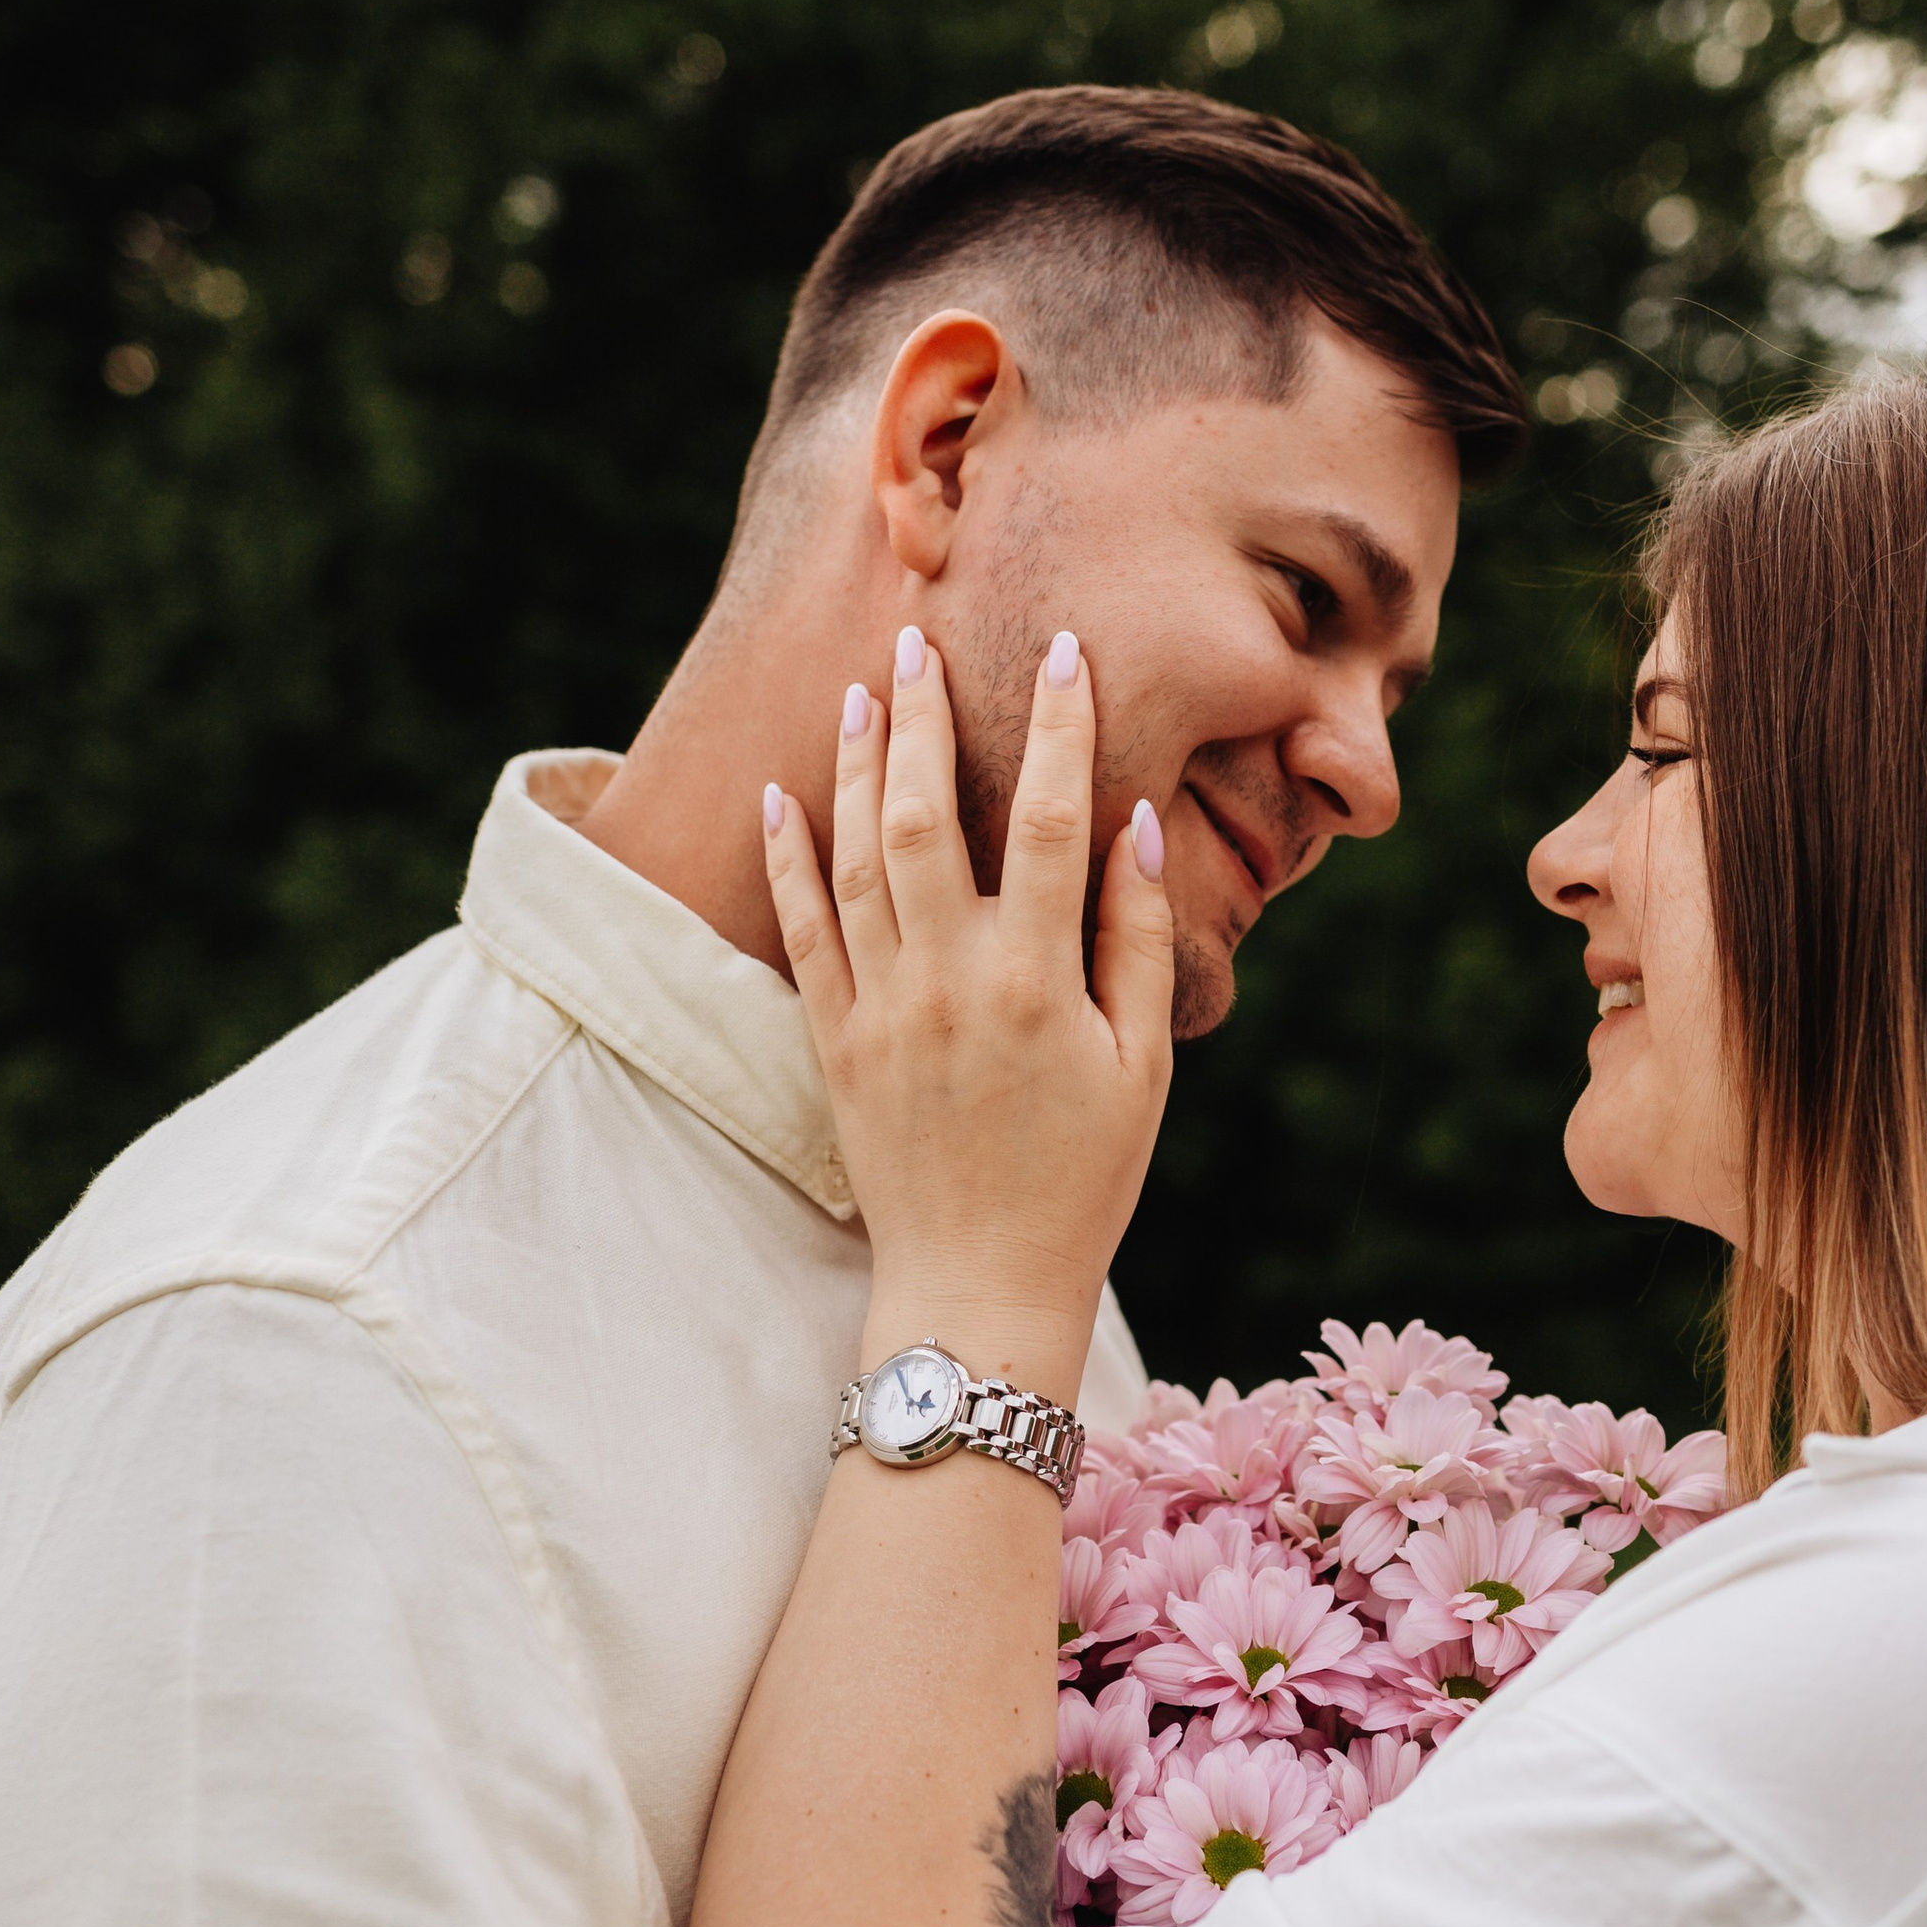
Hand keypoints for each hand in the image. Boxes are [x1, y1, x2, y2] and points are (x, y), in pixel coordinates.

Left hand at [764, 625, 1173, 1393]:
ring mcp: (881, 1009)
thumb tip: (1135, 825)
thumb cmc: (1083, 1180)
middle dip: (927, 718)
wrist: (979, 1287)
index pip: (1054, 821)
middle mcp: (952, 981)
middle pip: (932, 816)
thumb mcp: (1141, 1066)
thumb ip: (1134, 940)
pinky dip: (790, 858)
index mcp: (1041, 982)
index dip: (1060, 727)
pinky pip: (803, 930)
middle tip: (919, 639)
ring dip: (860, 766)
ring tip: (864, 690)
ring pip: (857, 857)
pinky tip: (786, 795)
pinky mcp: (833, 1042)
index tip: (1062, 650)